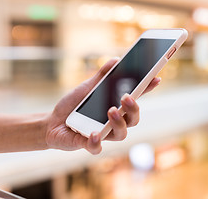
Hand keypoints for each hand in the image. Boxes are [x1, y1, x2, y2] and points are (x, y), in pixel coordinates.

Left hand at [44, 58, 159, 154]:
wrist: (52, 122)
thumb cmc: (74, 105)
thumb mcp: (87, 87)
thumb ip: (102, 76)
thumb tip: (116, 60)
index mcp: (116, 106)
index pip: (135, 98)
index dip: (147, 89)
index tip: (155, 78)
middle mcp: (114, 122)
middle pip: (134, 119)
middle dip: (134, 108)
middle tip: (125, 97)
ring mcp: (103, 134)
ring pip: (121, 134)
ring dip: (119, 123)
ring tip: (110, 111)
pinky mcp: (89, 145)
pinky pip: (97, 147)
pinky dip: (96, 141)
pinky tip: (93, 133)